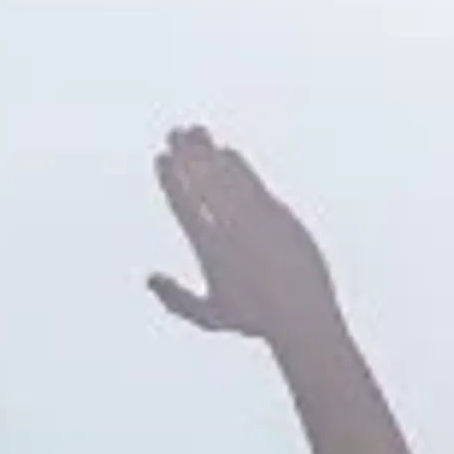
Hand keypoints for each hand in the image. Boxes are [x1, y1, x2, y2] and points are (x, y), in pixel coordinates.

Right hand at [149, 124, 343, 349]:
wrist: (302, 315)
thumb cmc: (256, 320)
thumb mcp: (209, 316)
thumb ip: (176, 298)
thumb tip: (150, 279)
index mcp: (210, 248)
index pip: (185, 204)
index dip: (172, 178)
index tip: (162, 158)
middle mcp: (232, 229)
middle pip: (204, 182)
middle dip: (187, 154)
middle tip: (174, 133)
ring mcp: (257, 219)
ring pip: (229, 177)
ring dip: (211, 152)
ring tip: (197, 132)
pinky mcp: (279, 216)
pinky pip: (254, 184)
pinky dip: (239, 166)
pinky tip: (227, 153)